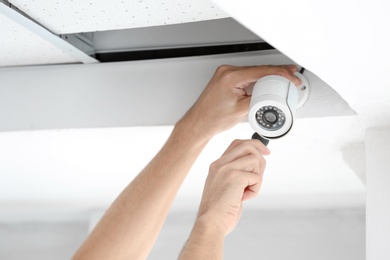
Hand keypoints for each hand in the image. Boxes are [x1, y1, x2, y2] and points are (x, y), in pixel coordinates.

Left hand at [180, 65, 300, 139]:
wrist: (199, 123)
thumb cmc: (212, 118)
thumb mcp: (242, 110)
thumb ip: (259, 99)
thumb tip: (272, 94)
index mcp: (230, 77)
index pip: (261, 71)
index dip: (280, 73)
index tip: (291, 76)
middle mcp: (227, 72)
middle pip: (259, 69)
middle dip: (277, 73)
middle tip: (292, 77)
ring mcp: (225, 74)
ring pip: (253, 72)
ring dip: (268, 75)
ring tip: (283, 79)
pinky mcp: (226, 78)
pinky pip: (246, 75)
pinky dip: (257, 79)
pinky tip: (266, 81)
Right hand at [196, 139, 269, 235]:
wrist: (210, 223)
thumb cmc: (218, 211)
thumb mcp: (224, 187)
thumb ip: (234, 174)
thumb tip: (254, 167)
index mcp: (217, 165)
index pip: (237, 144)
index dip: (254, 145)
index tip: (265, 152)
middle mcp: (220, 164)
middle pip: (248, 145)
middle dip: (261, 158)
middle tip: (258, 176)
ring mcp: (227, 169)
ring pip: (255, 159)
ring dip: (258, 177)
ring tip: (247, 190)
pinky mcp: (235, 177)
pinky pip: (257, 177)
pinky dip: (255, 189)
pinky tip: (244, 198)